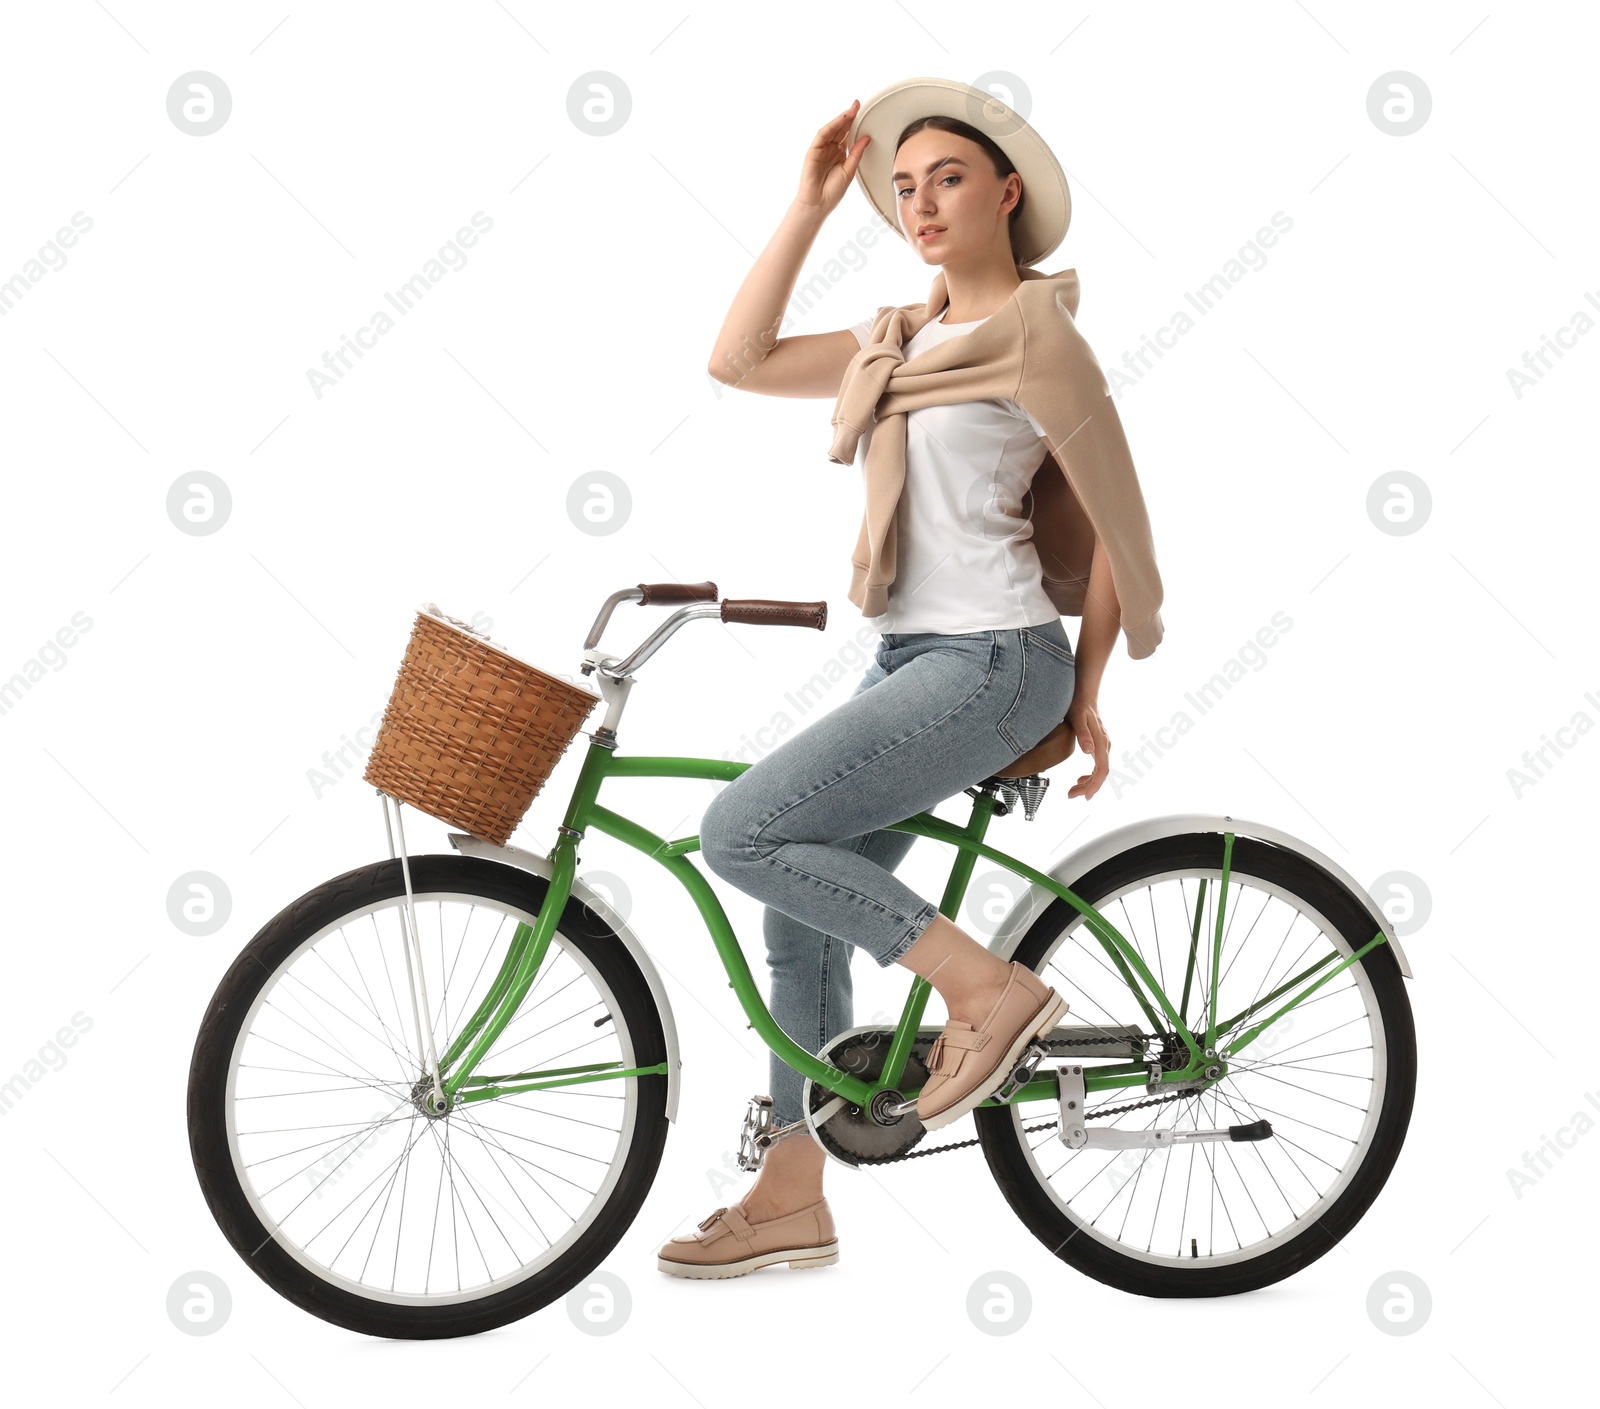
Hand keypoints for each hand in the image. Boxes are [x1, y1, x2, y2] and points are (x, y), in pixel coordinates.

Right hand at [796, 99, 869, 213]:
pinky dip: (832, 126)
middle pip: (840, 129)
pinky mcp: (813, 151)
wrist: (818, 204)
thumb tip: (867, 138)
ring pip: (832, 129)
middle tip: (858, 105)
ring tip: (852, 110)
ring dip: (841, 119)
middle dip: (849, 116)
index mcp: (840, 154)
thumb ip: (857, 153)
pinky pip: (822, 135)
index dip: (855, 123)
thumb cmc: (832, 192)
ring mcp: (821, 149)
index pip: (848, 135)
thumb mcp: (850, 170)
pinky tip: (840, 120)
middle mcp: (830, 149)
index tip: (864, 112)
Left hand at [1065, 694, 1110, 799]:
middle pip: (1101, 774)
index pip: (1102, 770)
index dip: (1095, 784)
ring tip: (1073, 791)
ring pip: (1099, 771)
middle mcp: (1105, 746)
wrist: (1084, 695)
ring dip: (1088, 783)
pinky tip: (1080, 779)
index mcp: (1101, 743)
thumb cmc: (1079, 706)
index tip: (1086, 795)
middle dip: (1088, 787)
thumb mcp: (1077, 719)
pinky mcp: (1098, 746)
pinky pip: (1097, 766)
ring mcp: (1103, 746)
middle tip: (1071, 795)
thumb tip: (1088, 752)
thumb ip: (1083, 735)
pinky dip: (1090, 775)